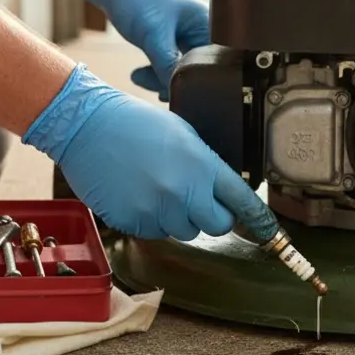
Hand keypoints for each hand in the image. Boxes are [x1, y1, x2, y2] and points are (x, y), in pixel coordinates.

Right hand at [24, 63, 277, 241]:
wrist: (86, 126)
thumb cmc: (134, 123)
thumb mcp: (183, 135)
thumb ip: (205, 165)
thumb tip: (221, 191)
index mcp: (202, 165)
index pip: (241, 201)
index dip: (258, 219)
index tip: (268, 232)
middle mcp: (183, 192)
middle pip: (216, 225)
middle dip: (210, 216)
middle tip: (193, 198)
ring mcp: (157, 210)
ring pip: (184, 231)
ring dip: (177, 217)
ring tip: (157, 189)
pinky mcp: (132, 222)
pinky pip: (154, 232)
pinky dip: (150, 220)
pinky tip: (137, 194)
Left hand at [76, 0, 208, 100]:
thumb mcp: (153, 34)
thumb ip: (168, 65)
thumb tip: (178, 92)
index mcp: (211, 25)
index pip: (217, 62)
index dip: (202, 80)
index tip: (179, 89)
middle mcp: (205, 34)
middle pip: (201, 71)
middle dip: (178, 82)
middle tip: (157, 89)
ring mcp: (189, 40)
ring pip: (184, 74)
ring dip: (162, 81)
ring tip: (138, 77)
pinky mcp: (174, 47)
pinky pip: (171, 70)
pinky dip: (155, 76)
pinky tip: (137, 75)